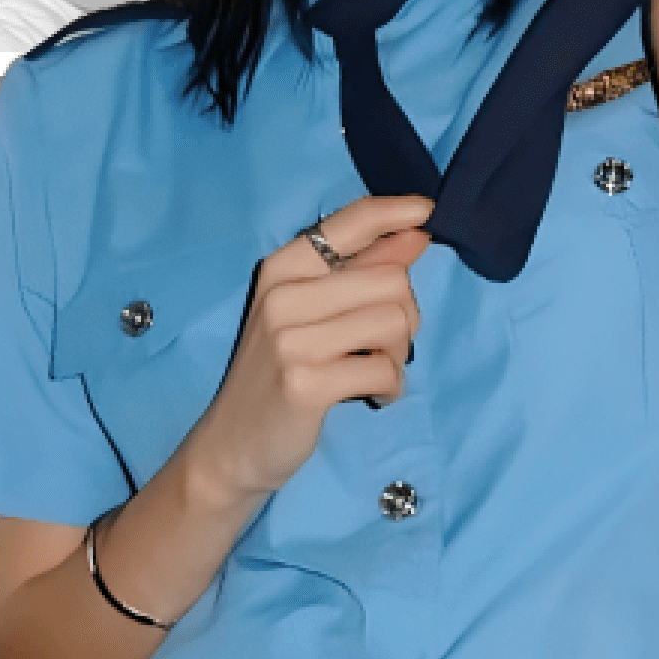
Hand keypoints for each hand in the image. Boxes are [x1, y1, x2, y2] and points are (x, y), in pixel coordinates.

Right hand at [188, 195, 433, 504]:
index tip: (427, 214)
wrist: (231, 446)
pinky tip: (372, 397)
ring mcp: (290, 339)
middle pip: (391, 279)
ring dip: (400, 355)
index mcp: (283, 268)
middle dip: (406, 316)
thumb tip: (417, 232)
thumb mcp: (311, 314)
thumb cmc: (278, 374)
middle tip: (385, 347)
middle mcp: (283, 295)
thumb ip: (361, 272)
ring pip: (393, 322)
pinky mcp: (304, 383)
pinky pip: (384, 370)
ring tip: (375, 373)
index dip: (396, 212)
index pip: (350, 221)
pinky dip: (391, 387)